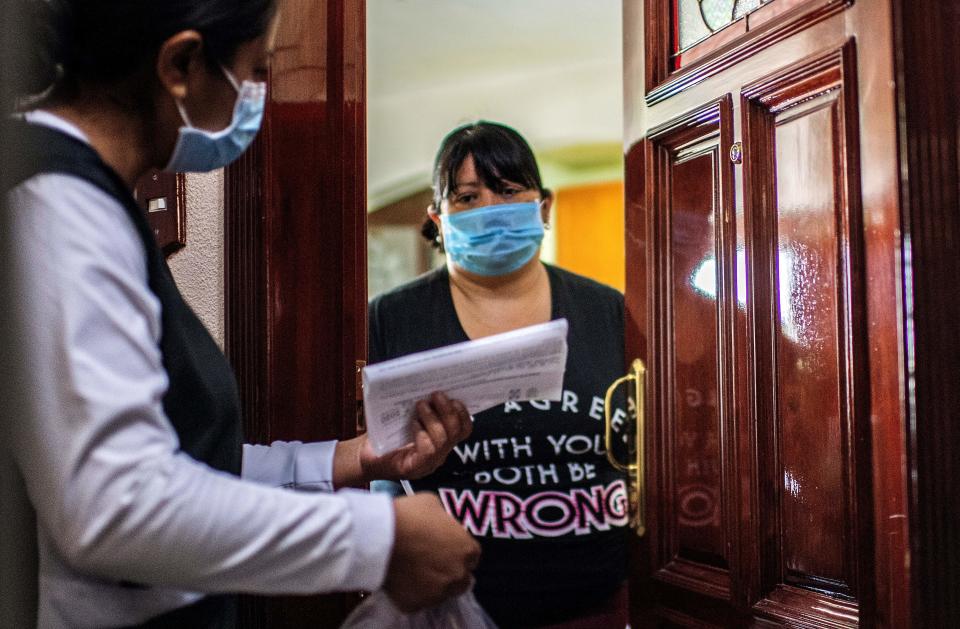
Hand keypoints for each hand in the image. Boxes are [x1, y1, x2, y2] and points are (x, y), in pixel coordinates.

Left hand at [360, 391, 472, 480]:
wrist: (363, 455)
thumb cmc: (385, 434)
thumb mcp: (407, 416)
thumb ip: (422, 406)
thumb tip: (430, 382)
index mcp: (441, 441)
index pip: (464, 429)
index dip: (463, 413)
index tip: (454, 396)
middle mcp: (440, 454)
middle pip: (457, 432)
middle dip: (449, 411)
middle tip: (436, 394)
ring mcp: (429, 464)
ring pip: (443, 440)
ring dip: (433, 419)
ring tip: (421, 405)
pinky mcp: (414, 468)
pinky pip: (429, 451)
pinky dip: (422, 433)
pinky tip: (413, 423)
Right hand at [384, 493, 480, 611]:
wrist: (379, 537)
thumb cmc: (408, 515)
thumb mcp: (433, 504)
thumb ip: (444, 520)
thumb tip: (440, 524)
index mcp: (466, 550)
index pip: (472, 556)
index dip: (458, 552)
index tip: (445, 548)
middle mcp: (457, 575)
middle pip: (461, 579)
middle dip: (450, 572)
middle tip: (430, 562)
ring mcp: (437, 593)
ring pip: (440, 593)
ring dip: (432, 584)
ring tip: (413, 571)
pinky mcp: (415, 605)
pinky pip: (416, 601)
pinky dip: (411, 593)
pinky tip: (400, 580)